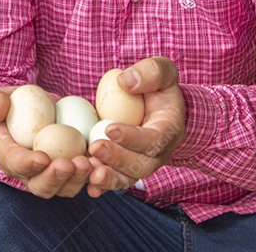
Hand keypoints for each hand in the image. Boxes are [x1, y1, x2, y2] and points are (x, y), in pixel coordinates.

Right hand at [0, 87, 92, 198]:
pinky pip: (85, 180)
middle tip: (69, 163)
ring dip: (78, 179)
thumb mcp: (0, 98)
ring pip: (65, 188)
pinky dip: (95, 176)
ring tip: (89, 163)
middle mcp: (32, 173)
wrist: (37, 109)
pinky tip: (103, 165)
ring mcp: (55, 175)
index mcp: (11, 156)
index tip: (42, 157)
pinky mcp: (74, 172)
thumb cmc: (14, 104)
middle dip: (56, 178)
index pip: (16, 165)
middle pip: (42, 186)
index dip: (28, 164)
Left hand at [85, 57, 184, 197]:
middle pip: (141, 165)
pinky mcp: (126, 169)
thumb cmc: (159, 86)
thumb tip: (125, 82)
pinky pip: (115, 181)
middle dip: (117, 159)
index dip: (133, 138)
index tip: (110, 129)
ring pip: (127, 178)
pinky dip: (101, 186)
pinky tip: (86, 185)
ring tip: (88, 169)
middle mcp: (159, 153)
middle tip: (95, 148)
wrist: (159, 106)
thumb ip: (150, 72)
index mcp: (169, 130)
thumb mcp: (162, 71)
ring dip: (108, 177)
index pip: (154, 140)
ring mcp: (142, 164)